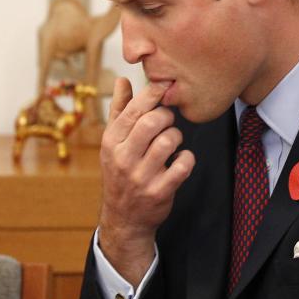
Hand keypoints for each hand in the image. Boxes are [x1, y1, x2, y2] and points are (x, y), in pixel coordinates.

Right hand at [99, 78, 194, 284]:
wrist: (124, 218)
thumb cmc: (120, 171)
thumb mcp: (113, 142)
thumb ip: (119, 110)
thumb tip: (121, 80)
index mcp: (111, 142)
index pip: (133, 110)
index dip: (152, 94)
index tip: (165, 87)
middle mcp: (123, 159)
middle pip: (152, 123)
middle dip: (167, 116)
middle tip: (168, 121)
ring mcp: (141, 177)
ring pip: (169, 141)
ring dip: (177, 138)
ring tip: (172, 143)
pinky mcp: (160, 192)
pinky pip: (183, 165)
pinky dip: (187, 159)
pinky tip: (179, 160)